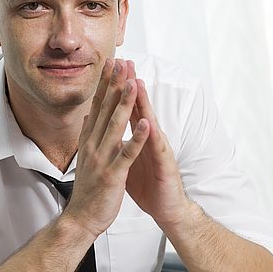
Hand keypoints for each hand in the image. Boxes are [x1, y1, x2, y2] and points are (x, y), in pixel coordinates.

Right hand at [65, 59, 149, 237]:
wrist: (81, 218)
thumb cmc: (88, 189)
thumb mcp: (86, 157)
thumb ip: (89, 135)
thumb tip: (89, 116)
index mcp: (90, 140)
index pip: (97, 106)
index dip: (105, 84)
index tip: (111, 63)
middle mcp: (93, 145)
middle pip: (105, 110)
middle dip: (114, 85)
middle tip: (121, 61)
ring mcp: (102, 159)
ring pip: (115, 127)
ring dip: (124, 104)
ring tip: (133, 83)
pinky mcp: (113, 175)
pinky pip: (127, 154)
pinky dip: (136, 139)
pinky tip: (145, 125)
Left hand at [125, 61, 188, 226]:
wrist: (167, 209)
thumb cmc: (149, 185)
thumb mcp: (129, 161)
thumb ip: (120, 143)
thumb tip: (105, 131)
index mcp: (139, 138)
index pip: (127, 109)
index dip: (118, 90)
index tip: (109, 70)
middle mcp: (151, 140)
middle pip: (139, 108)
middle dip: (131, 85)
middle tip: (123, 62)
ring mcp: (159, 150)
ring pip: (150, 122)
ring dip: (144, 103)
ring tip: (137, 82)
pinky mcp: (165, 165)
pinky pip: (157, 149)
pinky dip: (152, 136)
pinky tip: (149, 123)